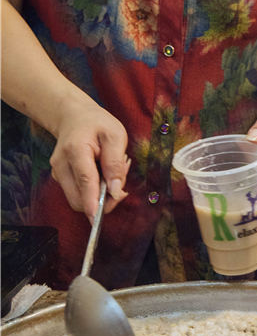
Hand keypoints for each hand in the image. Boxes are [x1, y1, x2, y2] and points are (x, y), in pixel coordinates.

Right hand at [50, 97, 129, 218]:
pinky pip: (78, 193)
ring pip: (78, 199)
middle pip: (79, 198)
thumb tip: (115, 191)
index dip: (92, 202)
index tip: (97, 219)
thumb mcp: (115, 135)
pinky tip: (101, 173)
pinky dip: (92, 191)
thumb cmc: (96, 124)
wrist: (73, 116)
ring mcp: (58, 173)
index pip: (85, 181)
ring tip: (111, 172)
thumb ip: (115, 163)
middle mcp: (61, 164)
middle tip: (120, 180)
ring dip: (98, 195)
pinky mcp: (60, 179)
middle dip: (102, 199)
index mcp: (76, 150)